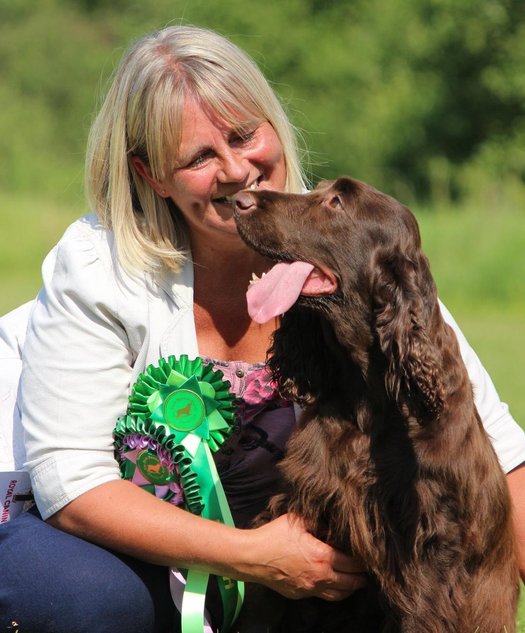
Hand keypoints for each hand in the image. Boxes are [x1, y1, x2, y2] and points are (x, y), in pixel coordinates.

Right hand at [246, 513, 367, 600]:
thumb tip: (332, 526)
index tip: (370, 557)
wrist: (252, 557)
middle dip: (362, 577)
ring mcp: (310, 588)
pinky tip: (335, 585)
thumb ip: (318, 522)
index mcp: (322, 556)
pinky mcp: (300, 595)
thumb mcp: (297, 521)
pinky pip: (323, 596)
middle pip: (351, 582)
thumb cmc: (274, 536)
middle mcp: (320, 576)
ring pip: (339, 594)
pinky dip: (334, 592)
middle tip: (368, 572)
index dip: (364, 561)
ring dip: (350, 588)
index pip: (353, 563)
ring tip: (356, 582)